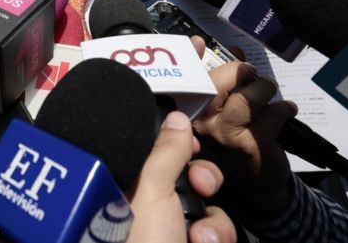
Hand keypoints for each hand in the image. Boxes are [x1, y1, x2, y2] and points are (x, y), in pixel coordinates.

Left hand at [128, 112, 235, 242]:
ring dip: (212, 220)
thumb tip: (177, 118)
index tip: (193, 143)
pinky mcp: (194, 241)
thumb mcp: (151, 189)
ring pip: (208, 206)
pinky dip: (216, 236)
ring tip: (199, 236)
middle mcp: (150, 204)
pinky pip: (216, 231)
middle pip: (190, 175)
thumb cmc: (137, 241)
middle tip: (201, 187)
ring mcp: (172, 227)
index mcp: (130, 183)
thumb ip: (166, 151)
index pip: (160, 152)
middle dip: (203, 180)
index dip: (180, 146)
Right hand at [193, 61, 296, 220]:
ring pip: (249, 96)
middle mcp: (201, 122)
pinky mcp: (248, 144)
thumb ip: (229, 81)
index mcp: (191, 111)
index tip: (199, 42)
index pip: (190, 77)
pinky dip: (285, 109)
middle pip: (222, 80)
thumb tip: (236, 52)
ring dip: (266, 90)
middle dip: (245, 72)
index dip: (193, 56)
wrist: (256, 183)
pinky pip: (272, 113)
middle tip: (254, 78)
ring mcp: (223, 134)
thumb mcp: (228, 110)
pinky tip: (286, 113)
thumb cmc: (238, 140)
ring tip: (271, 96)